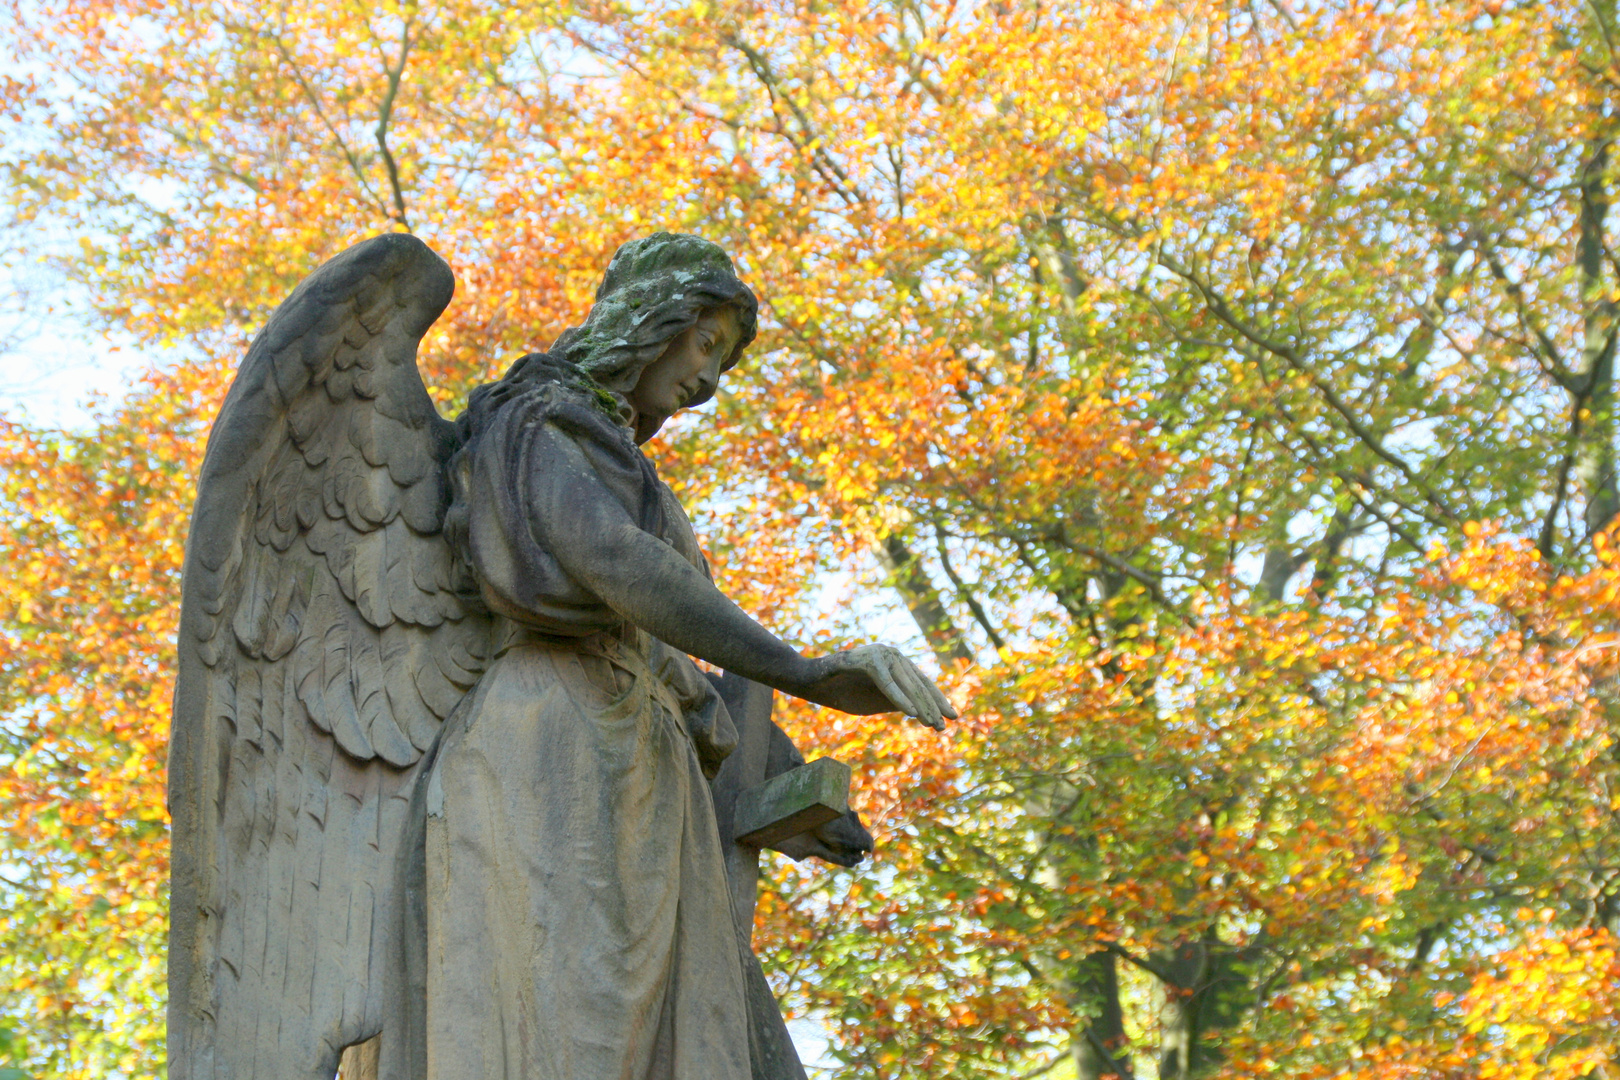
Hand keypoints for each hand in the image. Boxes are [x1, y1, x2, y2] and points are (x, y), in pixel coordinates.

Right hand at [796, 644, 957, 729]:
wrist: (810, 682)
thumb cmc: (841, 691)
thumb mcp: (875, 702)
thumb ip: (897, 702)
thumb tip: (922, 711)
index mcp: (896, 663)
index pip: (922, 683)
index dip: (937, 700)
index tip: (952, 718)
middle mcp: (892, 654)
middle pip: (918, 683)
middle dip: (932, 706)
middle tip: (943, 726)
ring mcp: (880, 654)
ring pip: (906, 683)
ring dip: (920, 705)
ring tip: (931, 723)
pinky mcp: (866, 659)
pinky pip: (887, 682)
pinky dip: (899, 698)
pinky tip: (910, 714)